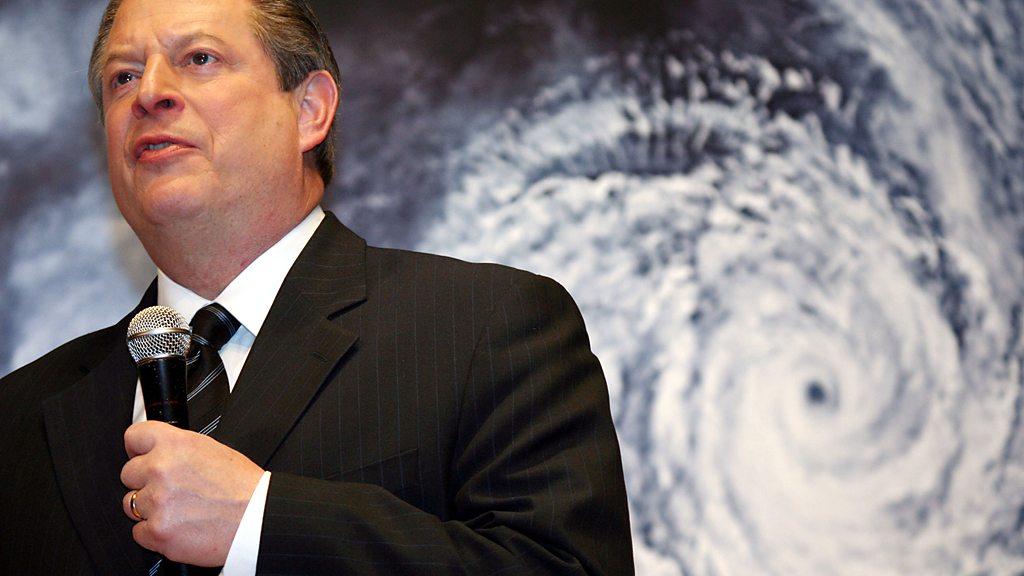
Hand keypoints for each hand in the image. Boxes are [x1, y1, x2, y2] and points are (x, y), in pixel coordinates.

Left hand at [121, 421, 263, 565]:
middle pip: (128, 473)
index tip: (142, 456)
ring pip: (131, 504)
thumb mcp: (214, 450)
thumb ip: (180, 449)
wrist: (257, 519)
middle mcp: (161, 469)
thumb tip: (160, 453)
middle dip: (145, 482)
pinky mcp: (157, 531)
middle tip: (171, 490)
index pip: (134, 437)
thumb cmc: (244, 488)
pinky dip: (155, 533)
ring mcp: (156, 501)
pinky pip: (139, 531)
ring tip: (180, 510)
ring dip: (150, 509)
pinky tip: (179, 526)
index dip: (138, 449)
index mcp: (177, 444)